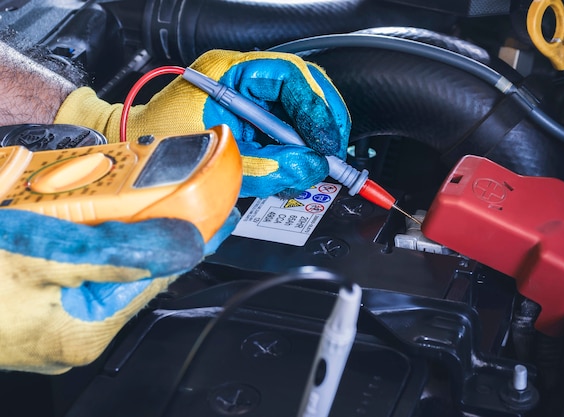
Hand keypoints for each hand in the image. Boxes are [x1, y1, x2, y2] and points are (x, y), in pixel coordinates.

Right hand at [0, 209, 238, 373]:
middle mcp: (72, 334)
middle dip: (148, 231)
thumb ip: (116, 253)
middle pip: (132, 272)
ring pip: (101, 268)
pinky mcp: (30, 306)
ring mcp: (49, 323)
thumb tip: (181, 245)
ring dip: (112, 232)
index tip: (219, 215)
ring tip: (120, 198)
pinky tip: (74, 217)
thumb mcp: (40, 254)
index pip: (160, 279)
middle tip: (169, 192)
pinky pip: (72, 270)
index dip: (193, 243)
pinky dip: (81, 241)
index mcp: (84, 331)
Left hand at [55, 50, 350, 196]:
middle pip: (303, 88)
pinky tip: (302, 162)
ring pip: (298, 107)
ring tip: (320, 163)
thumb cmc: (160, 144)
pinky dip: (299, 144)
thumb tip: (310, 167)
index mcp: (229, 73)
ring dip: (314, 135)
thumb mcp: (218, 159)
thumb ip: (267, 165)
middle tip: (333, 155)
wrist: (133, 146)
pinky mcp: (249, 113)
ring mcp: (246, 94)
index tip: (327, 142)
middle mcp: (241, 77)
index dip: (317, 108)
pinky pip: (285, 123)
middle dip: (324, 121)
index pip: (291, 76)